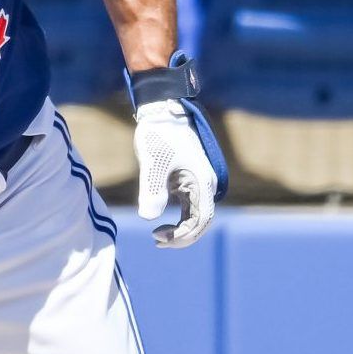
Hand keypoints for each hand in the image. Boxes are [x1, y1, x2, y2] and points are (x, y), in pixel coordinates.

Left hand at [134, 99, 219, 247]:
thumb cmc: (159, 134)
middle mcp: (204, 185)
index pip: (200, 220)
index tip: (159, 237)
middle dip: (182, 237)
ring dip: (180, 231)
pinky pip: (188, 209)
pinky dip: (178, 221)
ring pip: (195, 217)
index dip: (183, 235)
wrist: (162, 112)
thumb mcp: (153, 161)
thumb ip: (151, 188)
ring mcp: (197, 184)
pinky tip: (160, 225)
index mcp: (201, 182)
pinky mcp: (187, 182)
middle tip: (157, 241)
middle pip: (201, 222)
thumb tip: (148, 217)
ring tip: (157, 237)